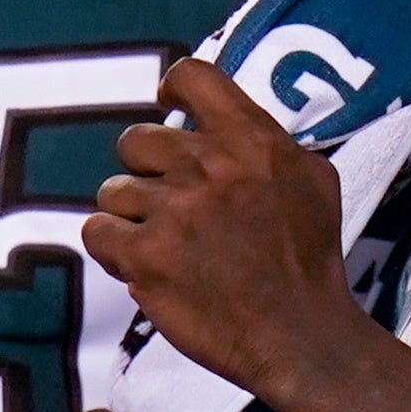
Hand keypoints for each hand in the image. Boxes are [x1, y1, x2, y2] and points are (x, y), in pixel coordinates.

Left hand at [79, 55, 352, 395]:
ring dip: (134, 217)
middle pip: (137, 141)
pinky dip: (113, 248)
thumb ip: (265, 144)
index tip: (171, 108)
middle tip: (174, 205)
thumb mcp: (313, 180)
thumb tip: (222, 125)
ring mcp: (173, 211)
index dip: (174, 90)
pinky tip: (142, 263)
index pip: (194, 77)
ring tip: (168, 245)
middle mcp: (209, 167)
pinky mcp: (145, 255)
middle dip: (148, 172)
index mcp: (252, 142)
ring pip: (114, 191)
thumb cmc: (309, 260)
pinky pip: (97, 231)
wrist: (299, 334)